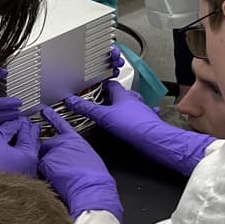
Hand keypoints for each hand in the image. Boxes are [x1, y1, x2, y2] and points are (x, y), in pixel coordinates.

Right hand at [0, 119, 39, 191]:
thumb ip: (7, 128)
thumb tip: (13, 123)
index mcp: (29, 155)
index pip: (28, 132)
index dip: (22, 122)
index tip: (20, 118)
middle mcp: (31, 166)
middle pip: (32, 143)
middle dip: (27, 132)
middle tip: (23, 124)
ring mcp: (27, 175)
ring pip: (28, 154)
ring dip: (24, 144)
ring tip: (18, 136)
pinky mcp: (19, 180)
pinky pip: (23, 163)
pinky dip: (20, 154)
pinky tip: (13, 151)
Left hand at [39, 107, 121, 220]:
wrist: (91, 188)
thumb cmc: (94, 179)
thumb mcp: (88, 158)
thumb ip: (74, 152)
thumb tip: (69, 158)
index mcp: (76, 140)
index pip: (60, 124)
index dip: (51, 117)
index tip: (44, 110)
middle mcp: (63, 142)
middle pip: (46, 145)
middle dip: (48, 156)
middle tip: (59, 169)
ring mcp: (53, 151)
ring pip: (41, 159)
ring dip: (47, 168)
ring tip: (62, 178)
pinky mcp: (46, 162)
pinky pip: (39, 169)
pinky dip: (44, 176)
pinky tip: (57, 181)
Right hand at [65, 80, 213, 175]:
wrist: (153, 139)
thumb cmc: (131, 125)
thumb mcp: (103, 117)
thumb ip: (87, 109)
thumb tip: (71, 101)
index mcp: (122, 95)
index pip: (111, 84)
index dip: (101, 86)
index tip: (94, 89)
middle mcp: (133, 100)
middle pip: (121, 94)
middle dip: (112, 97)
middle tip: (102, 101)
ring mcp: (142, 110)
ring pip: (131, 104)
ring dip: (124, 107)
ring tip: (115, 111)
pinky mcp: (148, 121)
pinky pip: (141, 115)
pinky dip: (137, 117)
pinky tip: (135, 121)